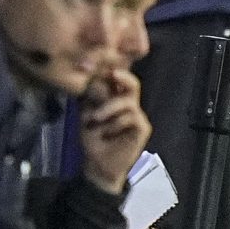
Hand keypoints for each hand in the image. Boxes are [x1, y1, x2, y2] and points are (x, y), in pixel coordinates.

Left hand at [80, 67, 151, 194]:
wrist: (99, 164)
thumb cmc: (93, 139)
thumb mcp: (86, 114)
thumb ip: (92, 98)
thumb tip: (94, 78)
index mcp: (115, 99)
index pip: (119, 80)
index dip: (113, 70)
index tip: (100, 64)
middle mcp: (129, 105)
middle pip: (133, 84)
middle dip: (123, 76)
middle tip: (112, 74)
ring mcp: (137, 116)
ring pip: (128, 101)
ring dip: (109, 108)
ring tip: (95, 118)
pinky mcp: (143, 128)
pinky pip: (132, 117)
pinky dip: (117, 123)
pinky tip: (107, 132)